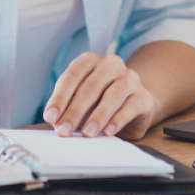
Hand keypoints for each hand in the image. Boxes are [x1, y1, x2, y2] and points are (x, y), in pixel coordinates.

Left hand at [43, 52, 161, 140]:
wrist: (133, 104)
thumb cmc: (100, 102)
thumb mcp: (81, 102)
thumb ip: (68, 109)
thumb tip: (56, 123)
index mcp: (90, 61)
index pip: (72, 75)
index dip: (60, 97)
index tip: (50, 116)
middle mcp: (111, 65)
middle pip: (91, 87)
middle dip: (75, 111)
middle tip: (64, 130)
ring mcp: (130, 79)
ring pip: (113, 94)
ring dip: (97, 116)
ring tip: (87, 133)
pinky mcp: (144, 97)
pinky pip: (131, 106)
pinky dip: (118, 119)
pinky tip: (108, 131)